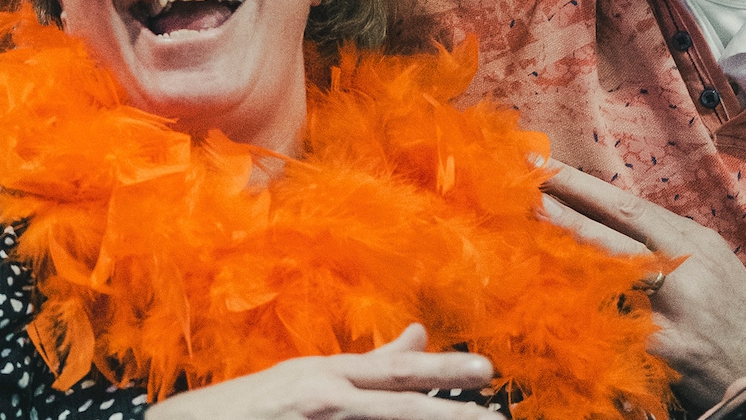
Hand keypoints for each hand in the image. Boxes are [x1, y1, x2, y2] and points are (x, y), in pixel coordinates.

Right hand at [150, 324, 494, 419]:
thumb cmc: (249, 406)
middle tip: (496, 400)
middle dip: (447, 396)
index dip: (440, 370)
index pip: (392, 369)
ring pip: (387, 416)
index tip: (485, 370)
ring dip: (430, 419)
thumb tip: (416, 334)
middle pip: (397, 393)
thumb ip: (363, 366)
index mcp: (323, 374)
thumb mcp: (306, 380)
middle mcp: (323, 393)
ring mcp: (314, 416)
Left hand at [538, 163, 745, 413]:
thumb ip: (658, 237)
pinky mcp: (664, 351)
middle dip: (558, 210)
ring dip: (558, 258)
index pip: (625, 205)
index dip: (577, 183)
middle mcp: (684, 271)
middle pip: (609, 233)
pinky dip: (578, 312)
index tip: (536, 161)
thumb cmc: (732, 309)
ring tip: (517, 237)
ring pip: (603, 279)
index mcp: (692, 241)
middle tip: (515, 190)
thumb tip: (597, 209)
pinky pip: (611, 327)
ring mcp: (673, 312)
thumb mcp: (707, 260)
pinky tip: (544, 302)